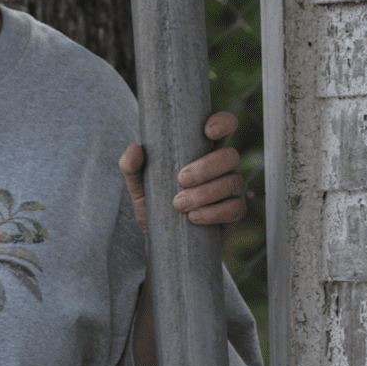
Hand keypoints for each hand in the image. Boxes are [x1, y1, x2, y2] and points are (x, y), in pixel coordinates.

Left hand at [118, 111, 246, 232]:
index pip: (223, 128)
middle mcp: (222, 167)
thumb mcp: (139, 186)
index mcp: (203, 151)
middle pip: (230, 156)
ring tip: (179, 204)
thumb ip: (132, 167)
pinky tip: (193, 218)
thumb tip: (134, 149)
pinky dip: (212, 213)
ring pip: (232, 182)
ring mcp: (231, 189)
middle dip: (207, 167)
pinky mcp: (234, 213)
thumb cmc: (155, 205)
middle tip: (181, 179)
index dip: (222, 123)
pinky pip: (233, 208)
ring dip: (205, 193)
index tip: (208, 130)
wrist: (162, 242)